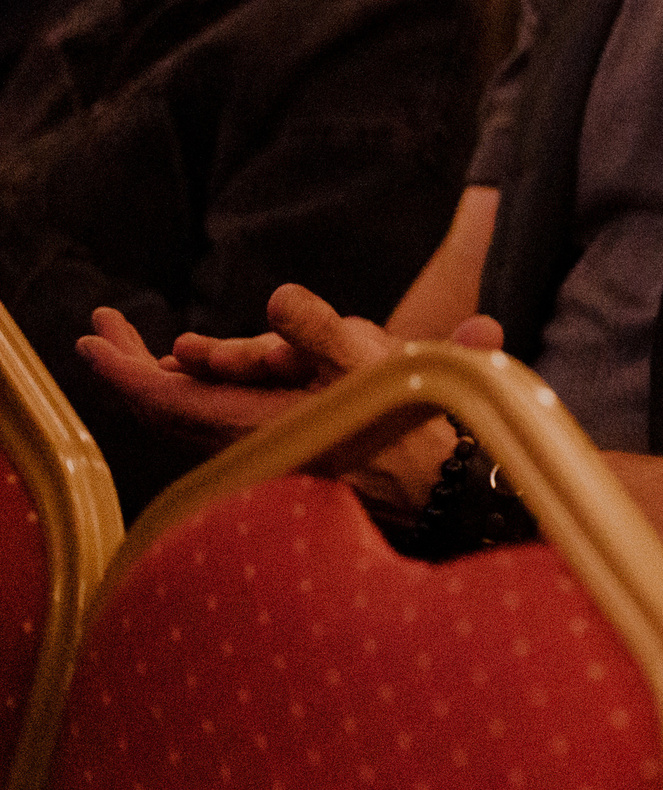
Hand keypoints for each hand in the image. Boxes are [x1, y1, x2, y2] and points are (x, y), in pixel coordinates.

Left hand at [77, 285, 502, 454]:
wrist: (443, 492)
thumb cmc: (409, 429)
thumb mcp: (369, 365)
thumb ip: (317, 329)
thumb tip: (274, 297)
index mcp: (255, 426)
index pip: (166, 398)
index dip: (122, 368)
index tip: (92, 337)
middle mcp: (249, 444)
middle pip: (173, 404)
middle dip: (137, 364)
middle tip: (109, 328)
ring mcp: (266, 452)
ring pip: (202, 410)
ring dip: (182, 375)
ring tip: (168, 349)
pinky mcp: (288, 452)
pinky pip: (229, 419)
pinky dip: (211, 391)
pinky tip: (217, 374)